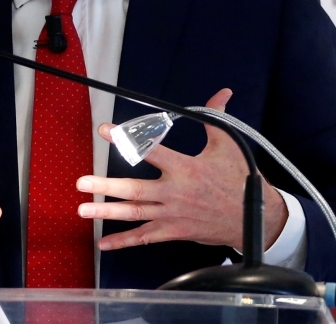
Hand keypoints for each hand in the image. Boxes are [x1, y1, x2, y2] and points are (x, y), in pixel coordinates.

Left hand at [76, 88, 287, 251]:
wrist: (255, 218)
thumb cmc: (240, 178)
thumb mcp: (228, 145)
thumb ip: (217, 117)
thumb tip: (222, 93)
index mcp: (185, 168)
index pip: (150, 150)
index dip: (126, 140)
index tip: (104, 130)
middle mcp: (174, 192)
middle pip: (134, 189)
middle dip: (105, 185)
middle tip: (81, 182)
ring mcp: (172, 215)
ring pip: (135, 213)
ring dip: (107, 212)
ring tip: (83, 209)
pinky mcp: (174, 232)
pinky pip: (146, 237)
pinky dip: (124, 241)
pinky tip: (104, 243)